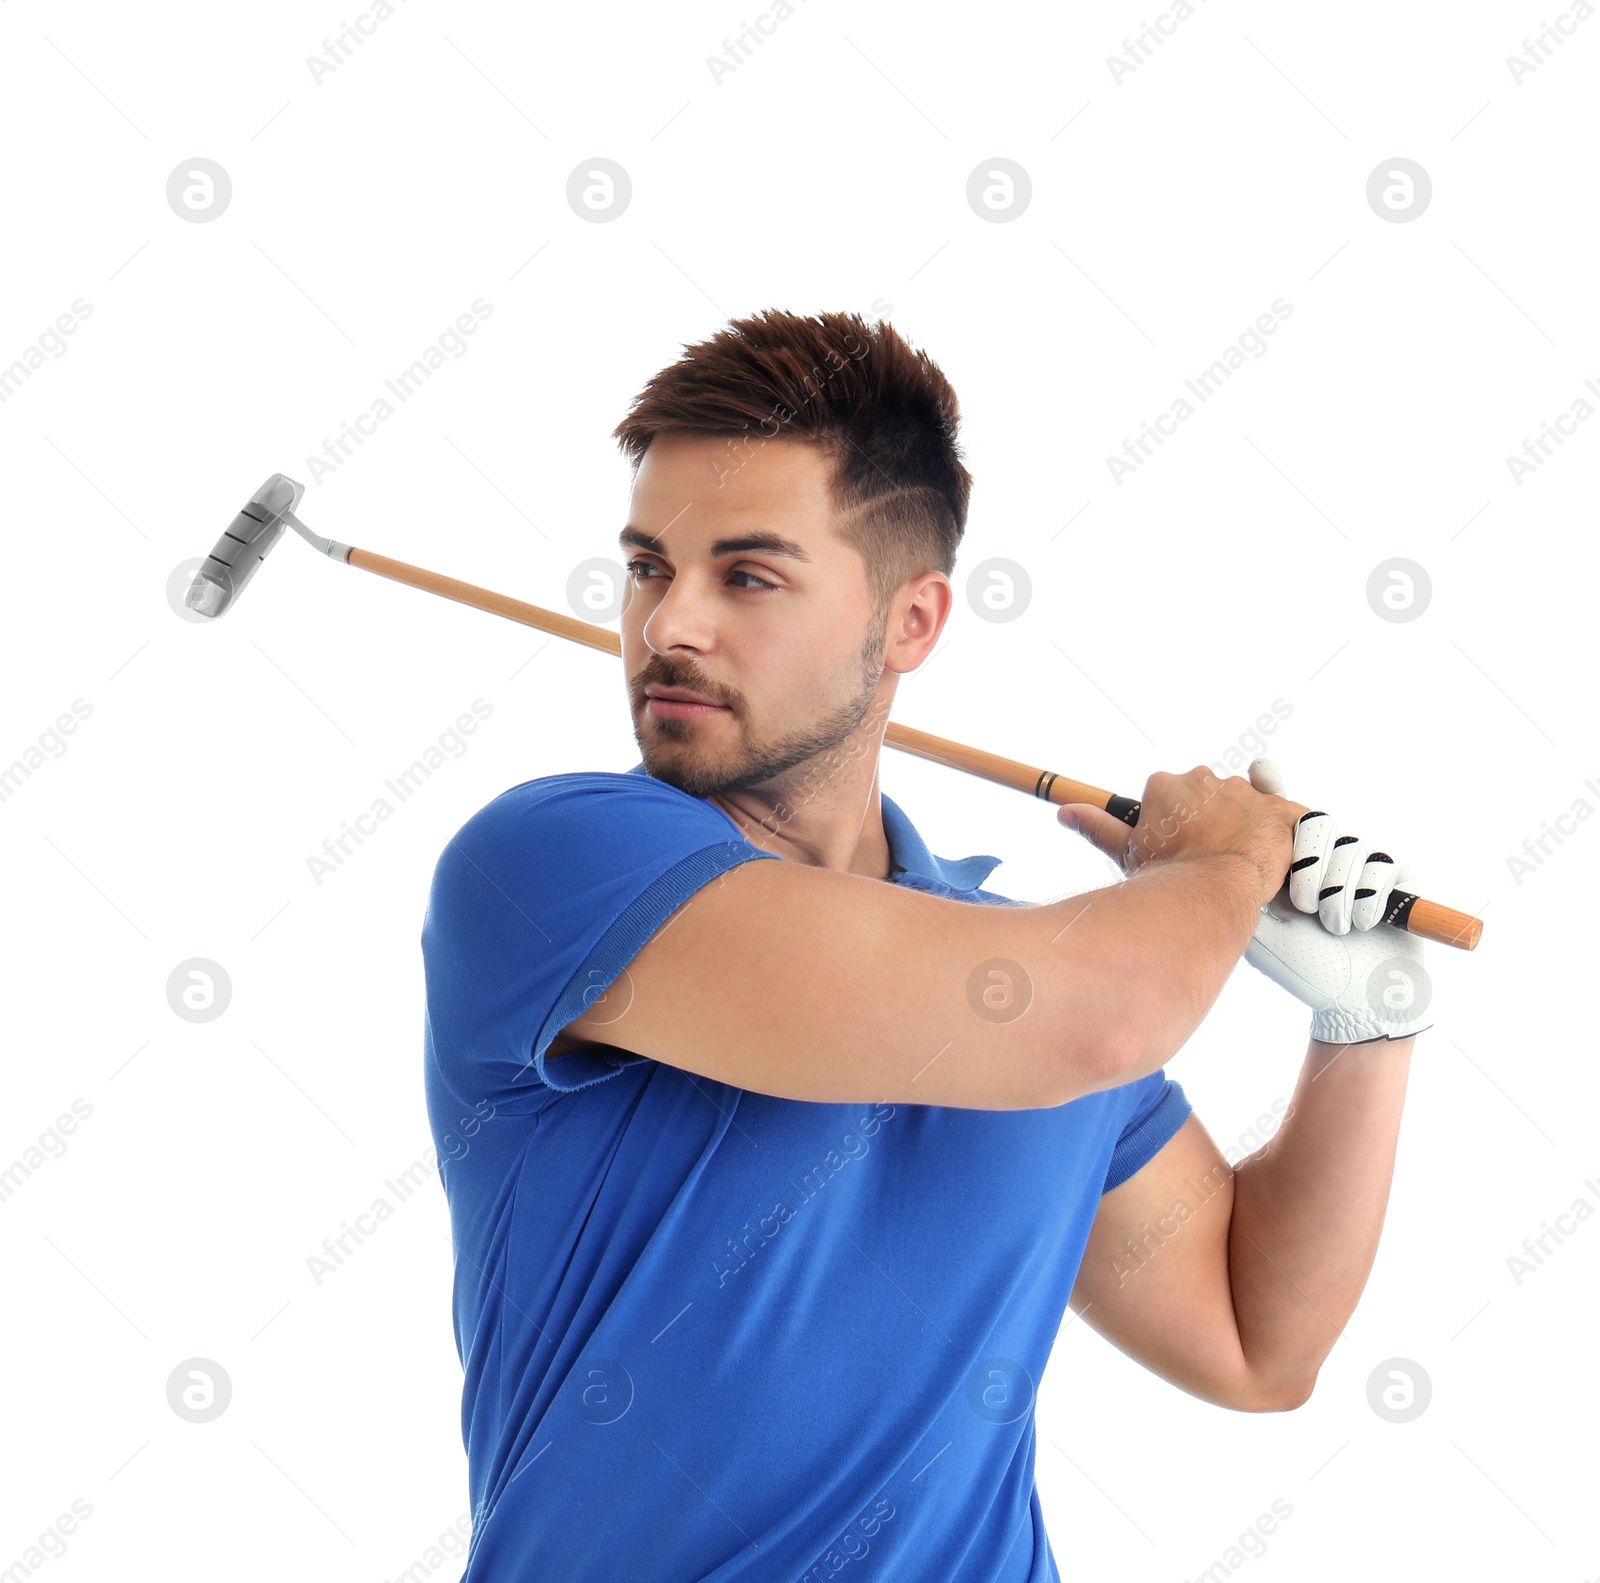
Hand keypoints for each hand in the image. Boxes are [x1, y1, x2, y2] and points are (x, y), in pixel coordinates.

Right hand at [1058, 764, 1305, 906]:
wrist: (1212, 892)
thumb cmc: (1167, 874)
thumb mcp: (1127, 851)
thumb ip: (1098, 826)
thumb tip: (1066, 812)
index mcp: (1167, 785)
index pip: (1173, 797)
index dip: (1177, 825)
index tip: (1180, 846)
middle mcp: (1205, 779)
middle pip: (1210, 796)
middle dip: (1211, 821)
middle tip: (1207, 856)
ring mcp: (1245, 791)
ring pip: (1246, 804)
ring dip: (1245, 826)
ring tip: (1238, 861)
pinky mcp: (1280, 808)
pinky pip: (1287, 814)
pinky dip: (1283, 832)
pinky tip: (1275, 853)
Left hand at [1242, 758, 1431, 1044]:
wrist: (1351, 1000)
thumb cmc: (1297, 965)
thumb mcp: (1257, 921)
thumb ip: (1236, 881)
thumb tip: (1199, 845)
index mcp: (1287, 859)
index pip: (1278, 806)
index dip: (1270, 786)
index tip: (1260, 773)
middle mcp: (1323, 855)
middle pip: (1316, 820)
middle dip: (1309, 859)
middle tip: (1300, 901)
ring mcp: (1360, 863)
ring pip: (1349, 843)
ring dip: (1336, 888)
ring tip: (1325, 922)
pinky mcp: (1398, 877)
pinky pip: (1382, 865)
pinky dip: (1365, 898)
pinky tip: (1353, 924)